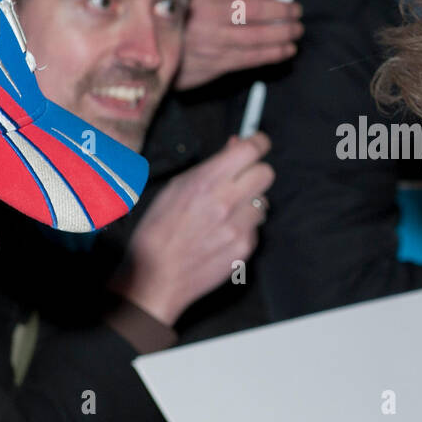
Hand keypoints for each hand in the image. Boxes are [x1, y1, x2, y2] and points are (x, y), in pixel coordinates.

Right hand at [109, 134, 273, 324]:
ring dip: (249, 203)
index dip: (258, 143)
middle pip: (267, 173)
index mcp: (206, 181)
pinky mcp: (244, 248)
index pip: (251, 150)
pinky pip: (256, 227)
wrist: (155, 277)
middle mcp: (226, 202)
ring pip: (263, 202)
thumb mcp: (176, 187)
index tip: (258, 144)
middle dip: (255, 173)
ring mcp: (238, 227)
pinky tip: (222, 233)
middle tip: (240, 180)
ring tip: (225, 213)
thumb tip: (235, 146)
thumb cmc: (158, 232)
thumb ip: (211, 166)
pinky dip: (244, 226)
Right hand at [177, 0, 302, 89]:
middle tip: (295, 9)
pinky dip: (272, 53)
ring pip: (254, 36)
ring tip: (296, 29)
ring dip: (281, 33)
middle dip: (279, 10)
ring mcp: (210, 42)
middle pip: (249, 11)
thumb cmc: (183, 15)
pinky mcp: (215, 63)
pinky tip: (287, 49)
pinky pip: (249, 58)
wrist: (157, 50)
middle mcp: (203, 17)